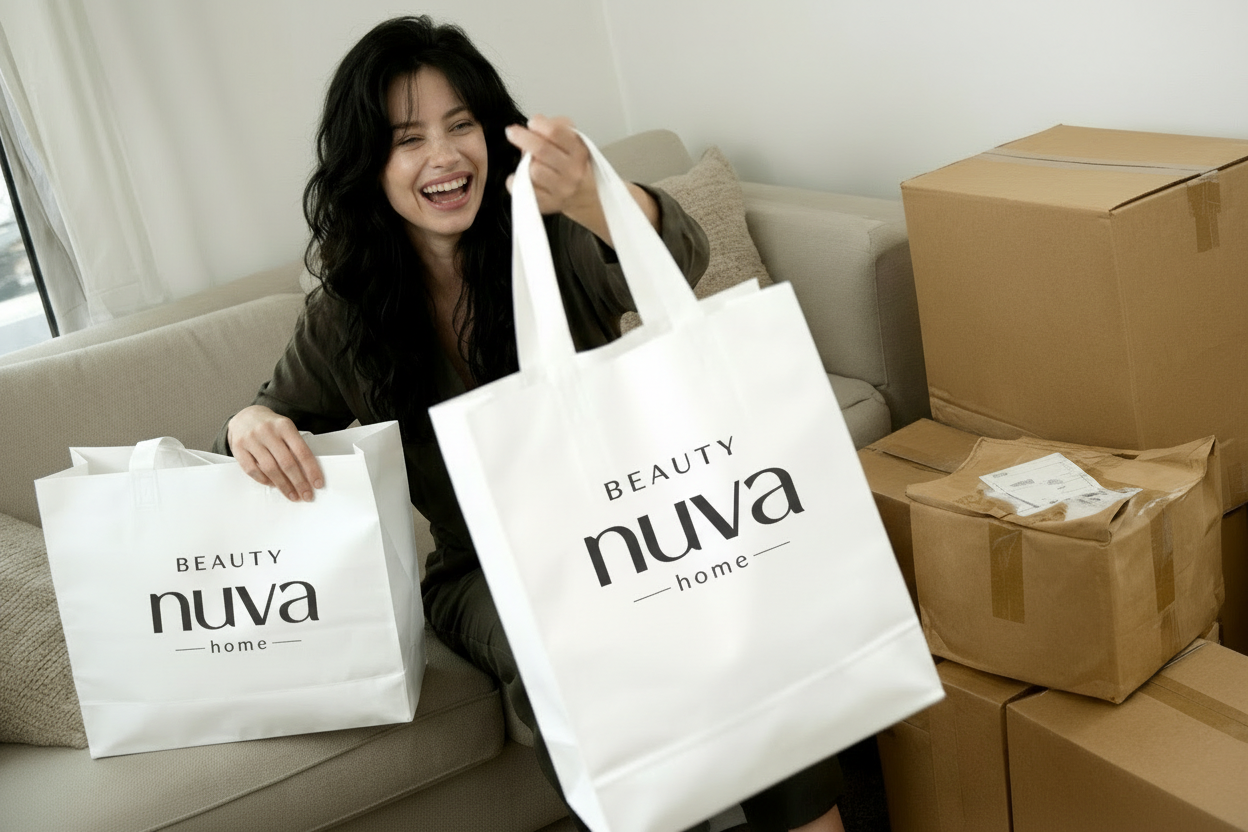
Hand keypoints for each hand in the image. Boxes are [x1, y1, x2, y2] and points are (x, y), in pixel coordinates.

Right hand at [226, 405, 323, 501]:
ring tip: (292, 494)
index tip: (317, 484)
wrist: (245, 416)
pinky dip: (264, 480)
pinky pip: (252, 470)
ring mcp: (251, 440)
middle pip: (287, 463)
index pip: (302, 451)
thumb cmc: (270, 426)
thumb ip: (295, 446)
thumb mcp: (286, 429)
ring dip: (283, 485)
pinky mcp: (238, 448)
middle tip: (306, 495)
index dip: (311, 470)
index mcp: (284, 426)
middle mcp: (267, 432)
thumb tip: (308, 473)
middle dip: (299, 482)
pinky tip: (272, 485)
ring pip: (270, 469)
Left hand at [505, 115, 657, 241]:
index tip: (532, 122)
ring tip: (528, 162)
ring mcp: (561, 190)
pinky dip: (515, 181)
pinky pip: (523, 189)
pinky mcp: (548, 204)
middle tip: (512, 132)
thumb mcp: (573, 141)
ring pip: (533, 170)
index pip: (557, 133)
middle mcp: (572, 172)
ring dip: (525, 163)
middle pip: (542, 150)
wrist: (584, 196)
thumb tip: (537, 121)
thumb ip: (557, 127)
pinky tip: (520, 176)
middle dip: (522, 138)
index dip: (540, 124)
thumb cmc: (573, 164)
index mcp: (579, 152)